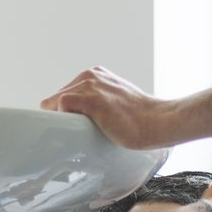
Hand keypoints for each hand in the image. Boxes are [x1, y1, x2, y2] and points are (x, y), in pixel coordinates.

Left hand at [40, 67, 182, 150]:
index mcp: (95, 74)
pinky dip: (60, 121)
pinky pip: (59, 106)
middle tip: (72, 135)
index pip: (64, 93)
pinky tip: (73, 132)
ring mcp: (89, 86)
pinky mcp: (90, 99)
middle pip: (55, 99)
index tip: (70, 128)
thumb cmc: (139, 118)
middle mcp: (89, 76)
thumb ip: (99, 102)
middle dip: (60, 117)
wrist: (157, 121)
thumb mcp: (115, 100)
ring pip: (54, 103)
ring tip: (73, 136)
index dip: (65, 113)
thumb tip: (83, 120)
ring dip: (59, 121)